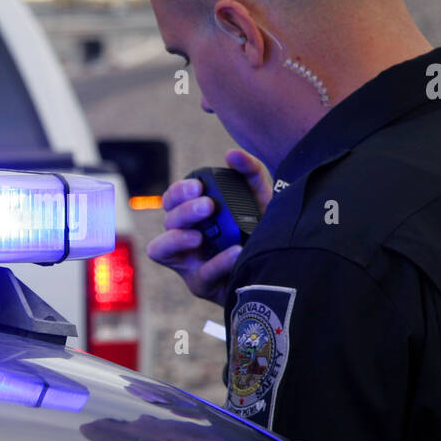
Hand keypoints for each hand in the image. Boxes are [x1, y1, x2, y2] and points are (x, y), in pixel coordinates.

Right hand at [145, 149, 273, 306]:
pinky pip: (200, 274)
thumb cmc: (260, 231)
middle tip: (207, 205)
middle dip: (183, 211)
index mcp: (192, 216)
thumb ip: (249, 172)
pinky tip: (234, 252)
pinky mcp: (201, 285)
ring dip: (177, 237)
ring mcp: (188, 262)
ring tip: (200, 234)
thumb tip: (232, 155)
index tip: (198, 186)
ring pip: (161, 249)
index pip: (171, 200)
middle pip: (168, 220)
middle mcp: (184, 237)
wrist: (279, 265)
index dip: (178, 191)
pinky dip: (216, 262)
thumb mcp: (259, 197)